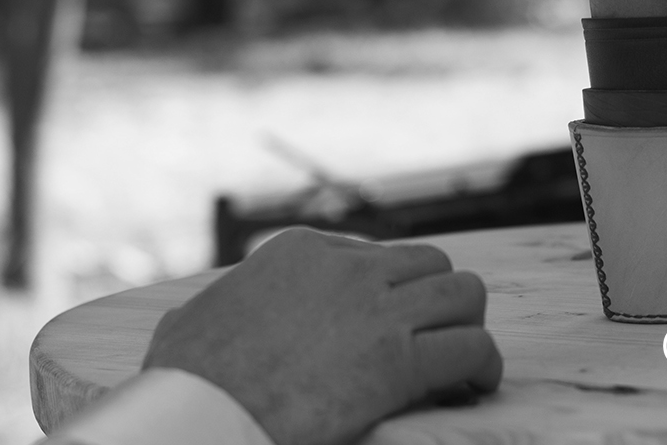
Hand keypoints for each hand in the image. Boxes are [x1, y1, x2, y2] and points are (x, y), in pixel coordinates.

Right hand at [142, 228, 501, 444]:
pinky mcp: (399, 361)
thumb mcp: (189, 322)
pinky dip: (482, 366)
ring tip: (465, 361)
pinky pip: (471, 348)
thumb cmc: (185, 382)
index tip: (393, 323)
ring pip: (464, 293)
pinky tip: (475, 386)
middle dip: (440, 300)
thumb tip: (190, 322)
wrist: (201, 416)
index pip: (376, 254)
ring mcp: (377, 310)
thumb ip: (211, 309)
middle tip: (436, 339)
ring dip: (469, 326)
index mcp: (301, 251)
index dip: (392, 292)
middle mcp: (347, 269)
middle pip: (431, 264)